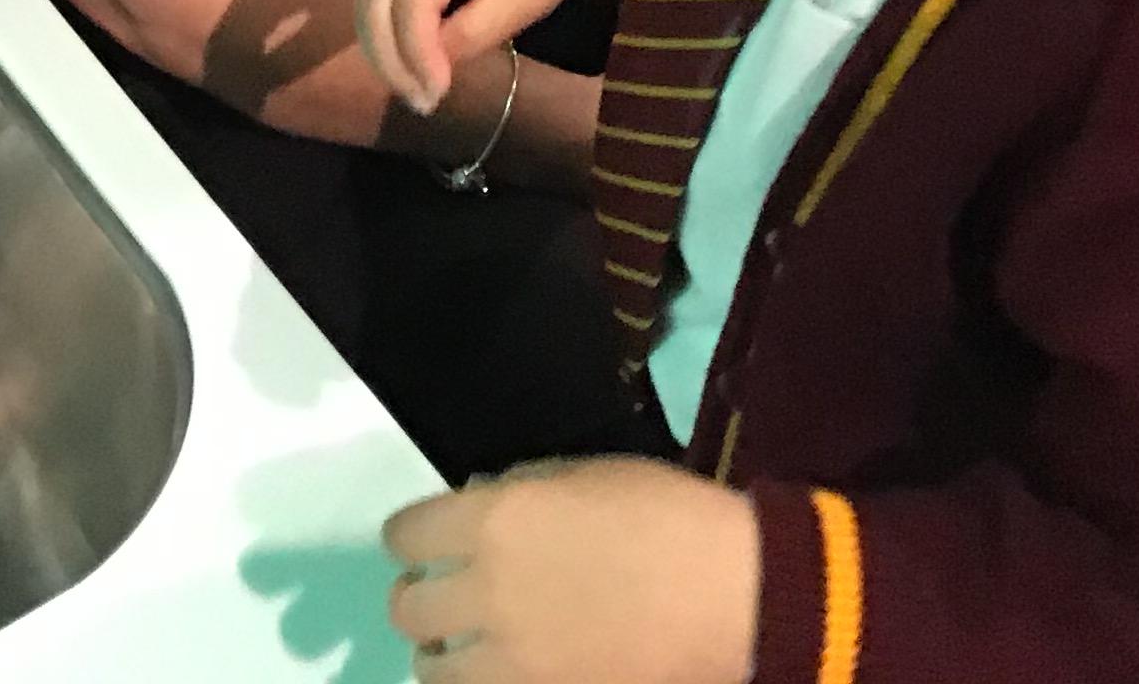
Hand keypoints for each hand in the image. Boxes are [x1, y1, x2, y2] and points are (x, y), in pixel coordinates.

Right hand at [357, 0, 605, 114]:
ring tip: (415, 91)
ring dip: (383, 52)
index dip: (416, 55)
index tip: (437, 96)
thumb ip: (477, 29)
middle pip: (376, 3)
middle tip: (422, 103)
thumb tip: (434, 68)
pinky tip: (409, 64)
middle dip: (391, 60)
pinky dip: (386, 35)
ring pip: (369, 2)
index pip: (411, 3)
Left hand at [386, 462, 760, 683]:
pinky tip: (500, 672)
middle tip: (435, 594)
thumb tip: (479, 508)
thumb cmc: (666, 516)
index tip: (418, 539)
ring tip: (461, 648)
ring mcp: (511, 664)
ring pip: (432, 672)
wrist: (730, 598)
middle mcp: (486, 596)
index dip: (409, 535)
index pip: (408, 533)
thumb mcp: (587, 475)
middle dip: (415, 595)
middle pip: (408, 607)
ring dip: (440, 654)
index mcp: (496, 523)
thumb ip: (522, 492)